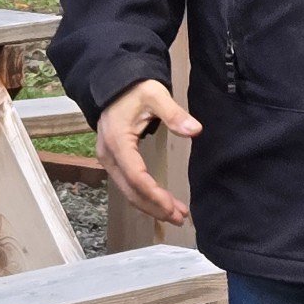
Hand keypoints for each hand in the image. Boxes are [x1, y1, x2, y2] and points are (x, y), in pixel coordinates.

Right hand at [97, 79, 201, 225]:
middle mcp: (109, 155)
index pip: (136, 175)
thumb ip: (174, 113)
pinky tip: (162, 203)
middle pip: (130, 190)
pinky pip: (128, 185)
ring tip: (176, 216)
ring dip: (151, 206)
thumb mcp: (155, 95)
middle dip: (155, 207)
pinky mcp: (113, 162)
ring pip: (128, 191)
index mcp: (117, 141)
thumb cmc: (135, 90)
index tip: (173, 206)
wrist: (113, 85)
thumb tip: (195, 130)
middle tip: (180, 218)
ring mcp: (108, 160)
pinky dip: (145, 197)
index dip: (154, 194)